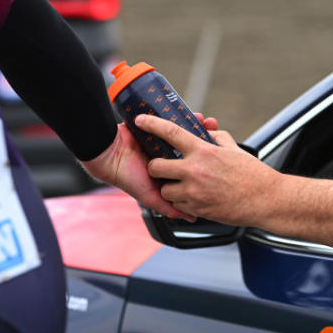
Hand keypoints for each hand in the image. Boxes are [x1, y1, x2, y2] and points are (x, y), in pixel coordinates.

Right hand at [80, 115, 215, 220]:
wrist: (109, 154)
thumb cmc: (126, 176)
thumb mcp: (150, 197)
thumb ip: (168, 207)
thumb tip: (190, 217)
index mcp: (168, 172)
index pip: (192, 169)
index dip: (207, 164)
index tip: (222, 160)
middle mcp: (167, 157)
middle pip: (191, 149)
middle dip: (206, 142)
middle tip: (218, 137)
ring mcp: (162, 142)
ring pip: (185, 134)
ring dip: (198, 127)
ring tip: (209, 123)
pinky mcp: (156, 128)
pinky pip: (175, 121)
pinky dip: (185, 116)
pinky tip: (197, 116)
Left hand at [136, 114, 279, 225]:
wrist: (265, 200)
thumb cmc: (253, 175)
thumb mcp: (234, 150)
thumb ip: (216, 138)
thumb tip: (207, 131)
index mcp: (203, 151)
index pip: (170, 133)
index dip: (152, 124)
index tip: (141, 120)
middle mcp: (195, 171)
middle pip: (156, 167)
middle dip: (155, 167)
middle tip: (161, 167)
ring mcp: (194, 192)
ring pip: (165, 190)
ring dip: (169, 187)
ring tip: (181, 185)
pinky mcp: (197, 209)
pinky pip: (177, 206)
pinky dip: (181, 202)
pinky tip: (193, 198)